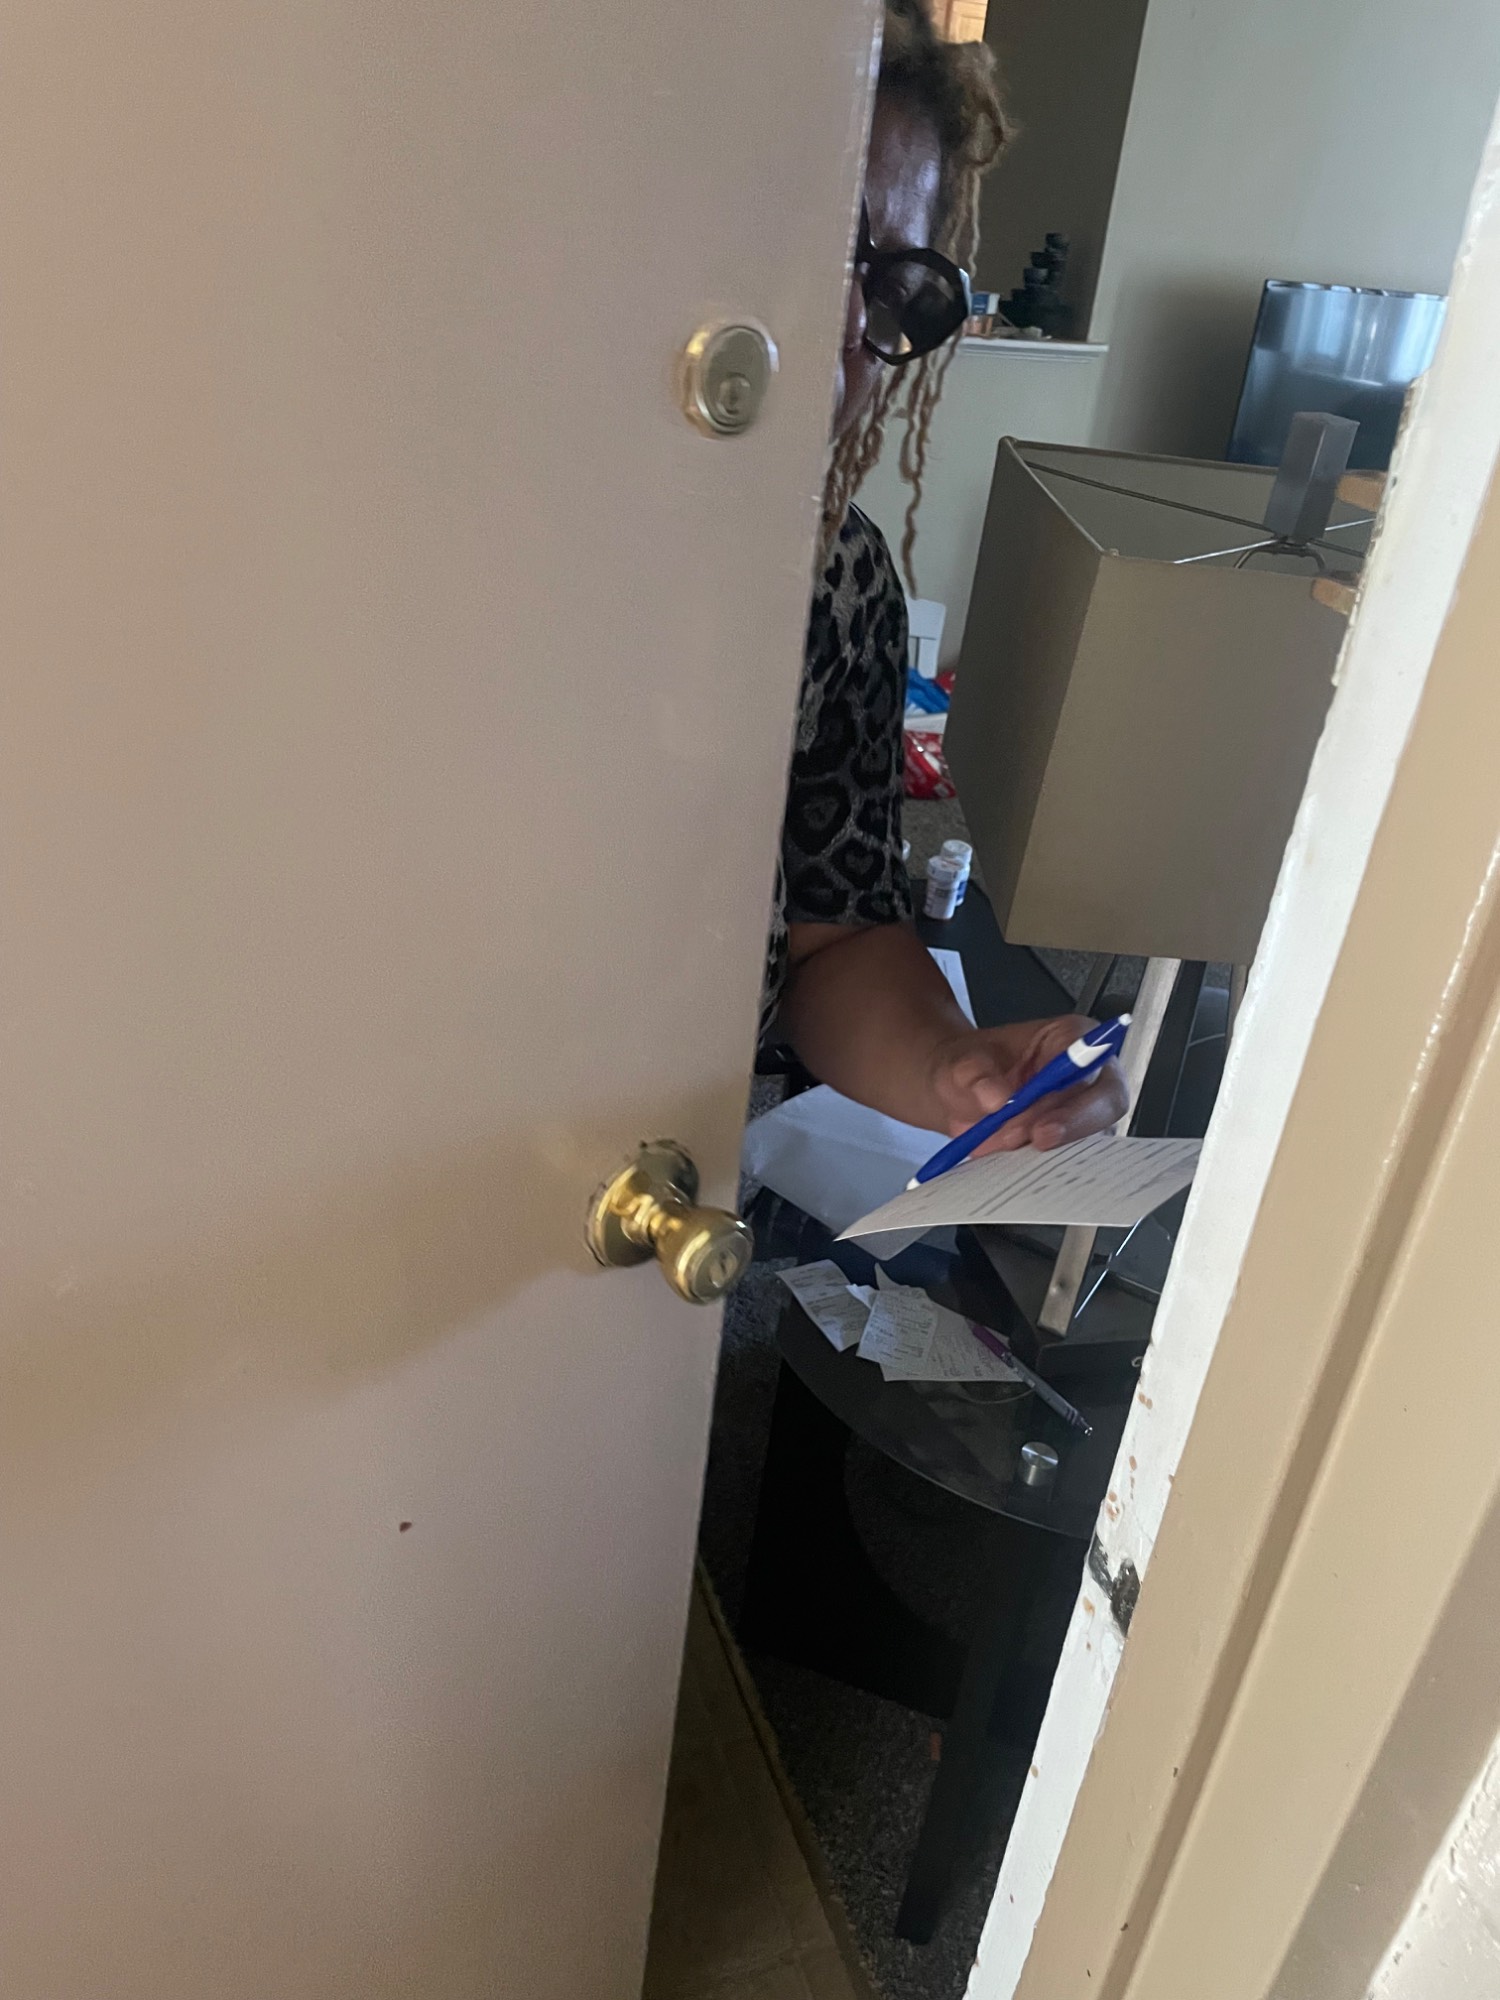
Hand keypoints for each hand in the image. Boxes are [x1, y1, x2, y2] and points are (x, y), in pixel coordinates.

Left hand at [926, 1015, 1128, 1152]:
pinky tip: (1014, 1163)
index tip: (1041, 1128)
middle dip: (1067, 1130)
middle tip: (1021, 1142)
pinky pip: (1073, 1158)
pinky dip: (1043, 1165)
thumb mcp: (961, 1063)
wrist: (958, 1093)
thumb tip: (996, 1098)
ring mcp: (1085, 1108)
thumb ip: (976, 1076)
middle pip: (1106, 1105)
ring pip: (1092, 1137)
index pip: (1092, 1064)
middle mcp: (1088, 1072)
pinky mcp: (1074, 1139)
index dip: (1074, 1097)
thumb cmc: (970, 1068)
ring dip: (1051, 1151)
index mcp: (1071, 1036)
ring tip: (1003, 1146)